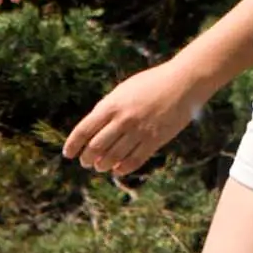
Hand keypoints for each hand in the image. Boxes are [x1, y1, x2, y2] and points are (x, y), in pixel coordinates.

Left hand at [63, 62, 205, 176]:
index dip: (73, 145)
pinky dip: (123, 168)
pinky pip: (135, 160)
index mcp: (111, 105)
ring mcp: (140, 130)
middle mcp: (123, 119)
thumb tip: (93, 131)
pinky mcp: (156, 139)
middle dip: (87, 158)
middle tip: (86, 162)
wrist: (183, 83)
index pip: (84, 130)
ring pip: (114, 157)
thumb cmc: (152, 84)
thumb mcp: (123, 91)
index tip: (68, 154)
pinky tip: (118, 169)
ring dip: (103, 165)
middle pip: (96, 147)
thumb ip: (108, 109)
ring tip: (100, 167)